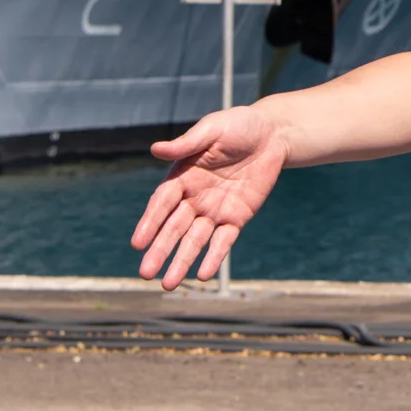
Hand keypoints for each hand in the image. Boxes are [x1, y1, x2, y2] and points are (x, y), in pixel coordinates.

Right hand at [130, 105, 288, 288]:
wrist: (272, 134)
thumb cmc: (238, 126)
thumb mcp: (212, 129)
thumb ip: (186, 144)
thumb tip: (155, 149)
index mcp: (182, 176)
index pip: (162, 204)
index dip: (149, 223)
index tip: (138, 243)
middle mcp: (194, 197)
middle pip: (174, 228)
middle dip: (160, 251)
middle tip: (145, 274)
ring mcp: (215, 210)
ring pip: (195, 240)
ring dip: (182, 261)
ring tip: (169, 284)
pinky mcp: (237, 217)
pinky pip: (224, 240)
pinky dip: (214, 257)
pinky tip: (204, 275)